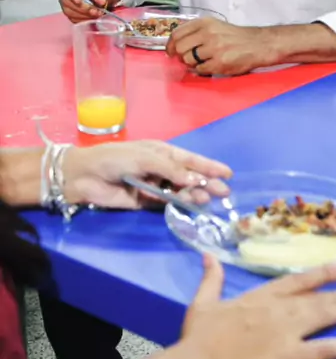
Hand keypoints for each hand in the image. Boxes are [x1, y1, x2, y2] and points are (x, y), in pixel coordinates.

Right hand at [59, 0, 120, 22]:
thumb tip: (101, 2)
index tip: (80, 1)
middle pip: (66, 1)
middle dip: (82, 8)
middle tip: (96, 11)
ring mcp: (65, 2)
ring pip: (69, 12)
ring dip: (84, 15)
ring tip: (97, 14)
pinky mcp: (69, 12)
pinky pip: (73, 19)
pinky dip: (84, 20)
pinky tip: (93, 18)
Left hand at [64, 141, 231, 208]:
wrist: (85, 176)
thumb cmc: (114, 158)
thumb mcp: (145, 157)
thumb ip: (170, 169)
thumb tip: (195, 179)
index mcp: (162, 152)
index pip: (190, 159)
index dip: (209, 166)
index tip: (228, 173)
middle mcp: (161, 168)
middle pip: (189, 177)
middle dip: (207, 183)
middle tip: (224, 193)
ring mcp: (154, 185)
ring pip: (180, 191)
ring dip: (194, 195)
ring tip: (208, 200)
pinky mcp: (145, 202)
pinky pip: (166, 203)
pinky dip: (178, 204)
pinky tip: (189, 205)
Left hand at [167, 18, 272, 75]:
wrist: (258, 44)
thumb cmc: (234, 37)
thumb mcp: (214, 26)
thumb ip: (195, 32)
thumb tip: (175, 46)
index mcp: (205, 23)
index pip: (177, 33)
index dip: (170, 45)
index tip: (170, 52)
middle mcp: (208, 33)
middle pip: (180, 48)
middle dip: (180, 56)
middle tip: (186, 59)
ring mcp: (214, 48)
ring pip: (188, 60)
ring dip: (192, 64)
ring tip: (203, 61)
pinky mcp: (220, 63)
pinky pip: (200, 70)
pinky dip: (203, 70)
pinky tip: (211, 65)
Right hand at [182, 256, 335, 358]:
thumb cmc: (198, 338)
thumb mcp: (203, 303)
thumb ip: (211, 278)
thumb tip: (208, 255)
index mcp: (259, 297)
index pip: (296, 281)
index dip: (321, 273)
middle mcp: (277, 310)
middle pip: (314, 298)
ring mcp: (285, 333)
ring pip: (322, 317)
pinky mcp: (289, 358)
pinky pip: (323, 350)